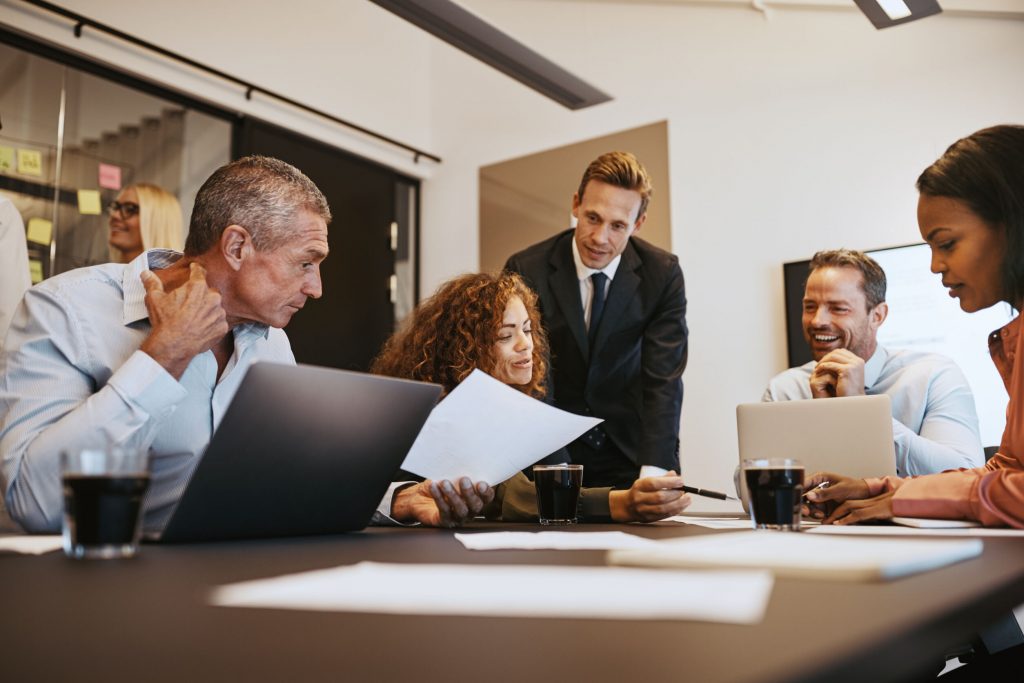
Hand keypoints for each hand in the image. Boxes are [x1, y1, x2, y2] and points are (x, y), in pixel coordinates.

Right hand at [140, 263, 228, 378]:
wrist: (173, 345)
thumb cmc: (164, 320)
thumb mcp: (154, 298)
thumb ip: (152, 283)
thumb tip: (146, 273)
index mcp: (198, 287)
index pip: (200, 272)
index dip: (196, 269)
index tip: (195, 268)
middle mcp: (213, 298)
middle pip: (209, 291)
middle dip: (201, 295)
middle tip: (190, 303)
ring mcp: (219, 313)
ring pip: (216, 307)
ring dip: (208, 310)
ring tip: (195, 318)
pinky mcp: (222, 327)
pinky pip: (219, 322)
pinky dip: (212, 324)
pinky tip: (201, 328)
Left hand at [391, 478, 494, 527]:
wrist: (419, 498)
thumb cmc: (438, 485)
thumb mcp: (449, 477)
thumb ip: (458, 473)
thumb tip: (461, 462)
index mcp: (474, 498)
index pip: (486, 497)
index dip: (486, 492)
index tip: (481, 483)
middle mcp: (469, 510)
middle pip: (475, 505)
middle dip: (470, 492)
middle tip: (464, 480)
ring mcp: (457, 518)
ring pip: (460, 510)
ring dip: (453, 495)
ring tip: (445, 483)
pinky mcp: (444, 521)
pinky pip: (444, 510)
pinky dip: (439, 498)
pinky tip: (434, 487)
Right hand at [609, 471, 691, 522]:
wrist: (627, 506)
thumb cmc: (639, 492)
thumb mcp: (646, 481)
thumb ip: (661, 478)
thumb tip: (674, 475)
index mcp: (639, 486)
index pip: (654, 484)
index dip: (669, 482)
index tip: (680, 481)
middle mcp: (640, 498)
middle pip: (660, 497)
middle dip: (675, 494)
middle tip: (683, 491)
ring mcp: (643, 510)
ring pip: (663, 508)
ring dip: (678, 504)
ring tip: (687, 499)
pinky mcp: (649, 519)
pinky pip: (665, 515)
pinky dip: (676, 510)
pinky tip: (682, 506)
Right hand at [802, 471, 871, 520]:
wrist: (867, 497)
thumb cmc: (855, 487)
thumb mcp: (840, 489)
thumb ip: (825, 493)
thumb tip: (810, 495)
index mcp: (819, 478)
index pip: (804, 482)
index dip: (798, 489)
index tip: (796, 497)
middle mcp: (818, 488)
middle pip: (804, 496)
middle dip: (803, 504)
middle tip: (806, 510)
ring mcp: (820, 498)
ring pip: (808, 505)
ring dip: (810, 511)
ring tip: (818, 514)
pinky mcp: (824, 508)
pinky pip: (816, 512)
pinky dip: (817, 516)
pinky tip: (823, 516)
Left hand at [809, 349, 865, 397]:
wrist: (852, 401)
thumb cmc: (848, 389)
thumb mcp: (846, 374)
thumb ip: (841, 365)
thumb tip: (830, 356)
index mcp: (858, 361)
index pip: (842, 352)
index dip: (831, 355)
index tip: (823, 361)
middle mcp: (857, 361)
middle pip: (837, 352)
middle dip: (826, 357)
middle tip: (818, 364)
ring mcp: (853, 365)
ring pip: (833, 357)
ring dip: (823, 361)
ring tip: (816, 368)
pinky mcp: (847, 370)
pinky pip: (830, 365)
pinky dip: (822, 366)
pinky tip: (817, 371)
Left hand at [822, 490, 894, 524]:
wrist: (913, 500)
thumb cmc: (901, 506)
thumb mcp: (884, 511)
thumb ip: (874, 515)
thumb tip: (865, 523)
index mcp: (869, 501)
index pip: (848, 503)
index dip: (837, 509)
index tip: (827, 517)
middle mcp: (868, 501)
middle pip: (844, 503)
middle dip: (832, 512)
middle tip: (821, 520)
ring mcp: (872, 504)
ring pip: (847, 507)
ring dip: (835, 515)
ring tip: (825, 522)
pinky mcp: (877, 510)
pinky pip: (858, 514)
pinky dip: (846, 519)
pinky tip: (838, 523)